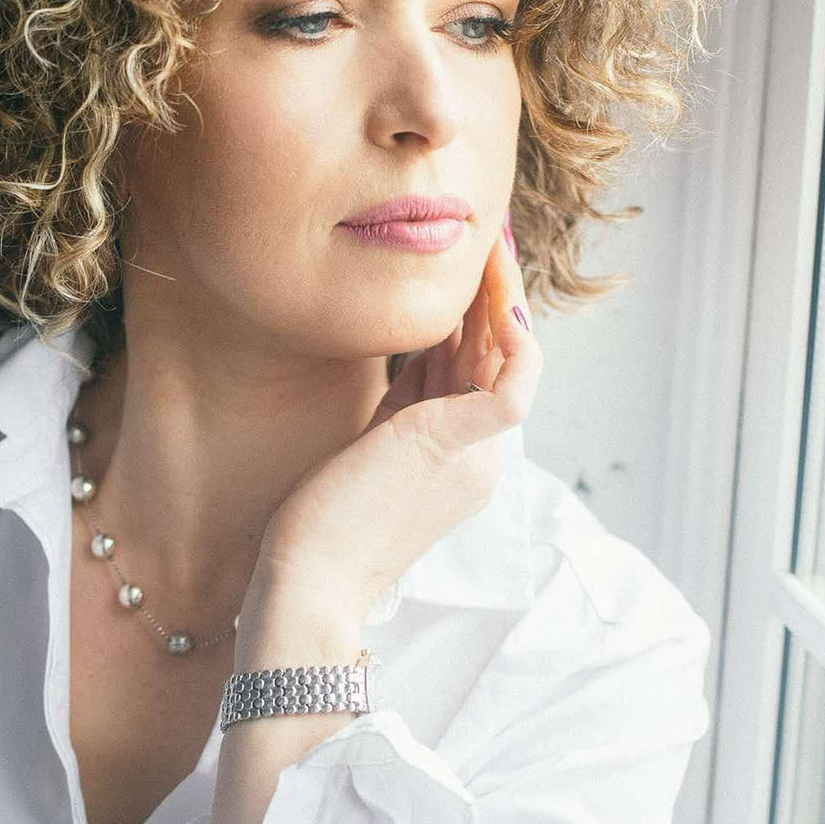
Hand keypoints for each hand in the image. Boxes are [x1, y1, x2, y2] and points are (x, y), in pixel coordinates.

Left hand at [252, 224, 543, 620]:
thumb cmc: (323, 525)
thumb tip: (416, 350)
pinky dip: (516, 342)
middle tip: (485, 237)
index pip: (479, 372)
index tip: (464, 270)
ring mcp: (475, 458)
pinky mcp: (455, 449)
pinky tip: (499, 301)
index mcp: (460, 460)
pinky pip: (512, 387)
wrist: (309, 586)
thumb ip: (404, 402)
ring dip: (502, 298)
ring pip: (508, 361)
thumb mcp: (372, 445)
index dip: (477, 316)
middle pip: (497, 358)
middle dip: (494, 294)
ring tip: (488, 245)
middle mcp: (479, 459)